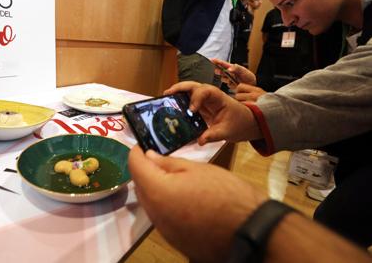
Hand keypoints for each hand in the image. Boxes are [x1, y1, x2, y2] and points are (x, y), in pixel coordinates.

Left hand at [128, 146, 266, 262]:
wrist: (251, 231)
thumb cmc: (227, 194)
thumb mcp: (197, 169)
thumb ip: (168, 163)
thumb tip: (149, 156)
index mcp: (157, 191)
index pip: (135, 166)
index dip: (137, 152)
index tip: (142, 146)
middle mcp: (154, 214)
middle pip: (140, 187)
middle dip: (145, 171)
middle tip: (160, 159)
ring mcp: (163, 231)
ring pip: (150, 203)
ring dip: (155, 189)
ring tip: (175, 178)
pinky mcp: (174, 241)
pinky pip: (162, 218)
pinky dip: (166, 205)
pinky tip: (183, 198)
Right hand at [165, 82, 262, 143]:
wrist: (246, 123)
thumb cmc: (239, 123)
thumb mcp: (228, 132)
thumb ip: (214, 135)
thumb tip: (200, 140)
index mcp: (219, 98)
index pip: (205, 91)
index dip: (196, 98)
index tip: (191, 110)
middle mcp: (210, 96)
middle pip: (193, 86)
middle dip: (180, 88)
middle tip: (167, 94)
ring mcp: (205, 100)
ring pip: (189, 91)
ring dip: (177, 93)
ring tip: (165, 98)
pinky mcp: (201, 106)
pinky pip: (188, 100)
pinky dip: (179, 101)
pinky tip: (171, 106)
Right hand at [211, 58, 256, 87]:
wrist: (252, 86)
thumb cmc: (249, 77)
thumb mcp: (244, 71)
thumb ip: (237, 69)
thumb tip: (229, 69)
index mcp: (232, 67)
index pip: (223, 64)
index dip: (217, 61)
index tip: (211, 60)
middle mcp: (230, 72)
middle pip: (220, 71)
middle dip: (219, 71)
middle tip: (219, 71)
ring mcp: (229, 78)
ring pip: (223, 78)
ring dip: (226, 79)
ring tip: (233, 80)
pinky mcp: (230, 84)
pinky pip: (227, 85)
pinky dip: (230, 84)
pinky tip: (235, 84)